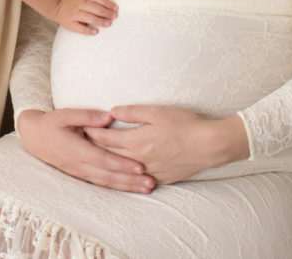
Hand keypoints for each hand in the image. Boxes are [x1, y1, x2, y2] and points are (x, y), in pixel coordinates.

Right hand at [16, 108, 153, 193]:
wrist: (34, 138)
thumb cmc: (52, 123)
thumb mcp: (66, 114)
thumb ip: (87, 115)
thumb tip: (109, 117)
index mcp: (76, 149)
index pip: (103, 159)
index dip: (121, 164)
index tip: (139, 166)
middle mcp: (79, 164)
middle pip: (108, 175)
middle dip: (130, 180)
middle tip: (150, 182)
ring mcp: (80, 172)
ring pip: (106, 182)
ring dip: (127, 186)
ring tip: (146, 188)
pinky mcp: (81, 175)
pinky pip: (101, 183)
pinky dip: (117, 187)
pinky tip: (130, 188)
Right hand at [54, 0, 117, 34]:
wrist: (57, 3)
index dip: (107, 3)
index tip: (116, 8)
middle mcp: (80, 4)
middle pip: (94, 8)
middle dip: (105, 12)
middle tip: (115, 16)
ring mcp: (74, 14)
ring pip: (87, 17)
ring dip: (98, 21)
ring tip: (108, 24)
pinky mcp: (70, 23)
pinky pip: (78, 27)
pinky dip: (86, 30)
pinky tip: (95, 32)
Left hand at [83, 106, 249, 184]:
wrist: (210, 145)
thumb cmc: (185, 124)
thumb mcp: (157, 111)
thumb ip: (132, 112)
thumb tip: (112, 111)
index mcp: (136, 141)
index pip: (105, 138)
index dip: (92, 132)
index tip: (81, 128)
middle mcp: (139, 159)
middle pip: (109, 155)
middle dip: (94, 148)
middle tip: (81, 142)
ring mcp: (150, 171)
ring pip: (122, 169)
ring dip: (108, 164)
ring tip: (97, 158)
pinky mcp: (161, 178)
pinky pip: (138, 178)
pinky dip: (127, 175)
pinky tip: (122, 173)